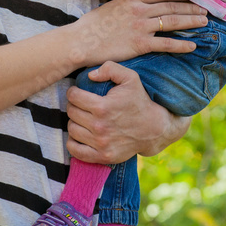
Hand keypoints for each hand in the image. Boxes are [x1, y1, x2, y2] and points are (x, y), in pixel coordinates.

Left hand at [66, 61, 191, 163]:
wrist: (154, 128)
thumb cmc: (140, 101)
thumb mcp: (130, 78)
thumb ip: (110, 68)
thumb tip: (90, 75)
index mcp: (102, 107)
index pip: (73, 97)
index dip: (73, 92)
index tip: (77, 92)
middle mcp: (99, 127)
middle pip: (71, 113)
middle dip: (73, 105)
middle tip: (80, 104)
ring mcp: (101, 143)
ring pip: (72, 130)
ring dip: (74, 122)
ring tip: (82, 118)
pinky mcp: (103, 156)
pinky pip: (75, 150)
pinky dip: (73, 142)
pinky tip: (80, 134)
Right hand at [69, 0, 206, 66]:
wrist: (81, 40)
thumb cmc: (93, 25)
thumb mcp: (113, 6)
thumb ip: (129, 4)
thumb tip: (140, 3)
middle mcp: (140, 10)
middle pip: (172, 6)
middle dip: (191, 7)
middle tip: (206, 9)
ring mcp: (141, 26)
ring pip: (173, 22)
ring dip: (191, 22)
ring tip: (204, 23)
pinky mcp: (140, 44)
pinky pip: (166, 44)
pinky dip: (182, 44)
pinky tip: (192, 46)